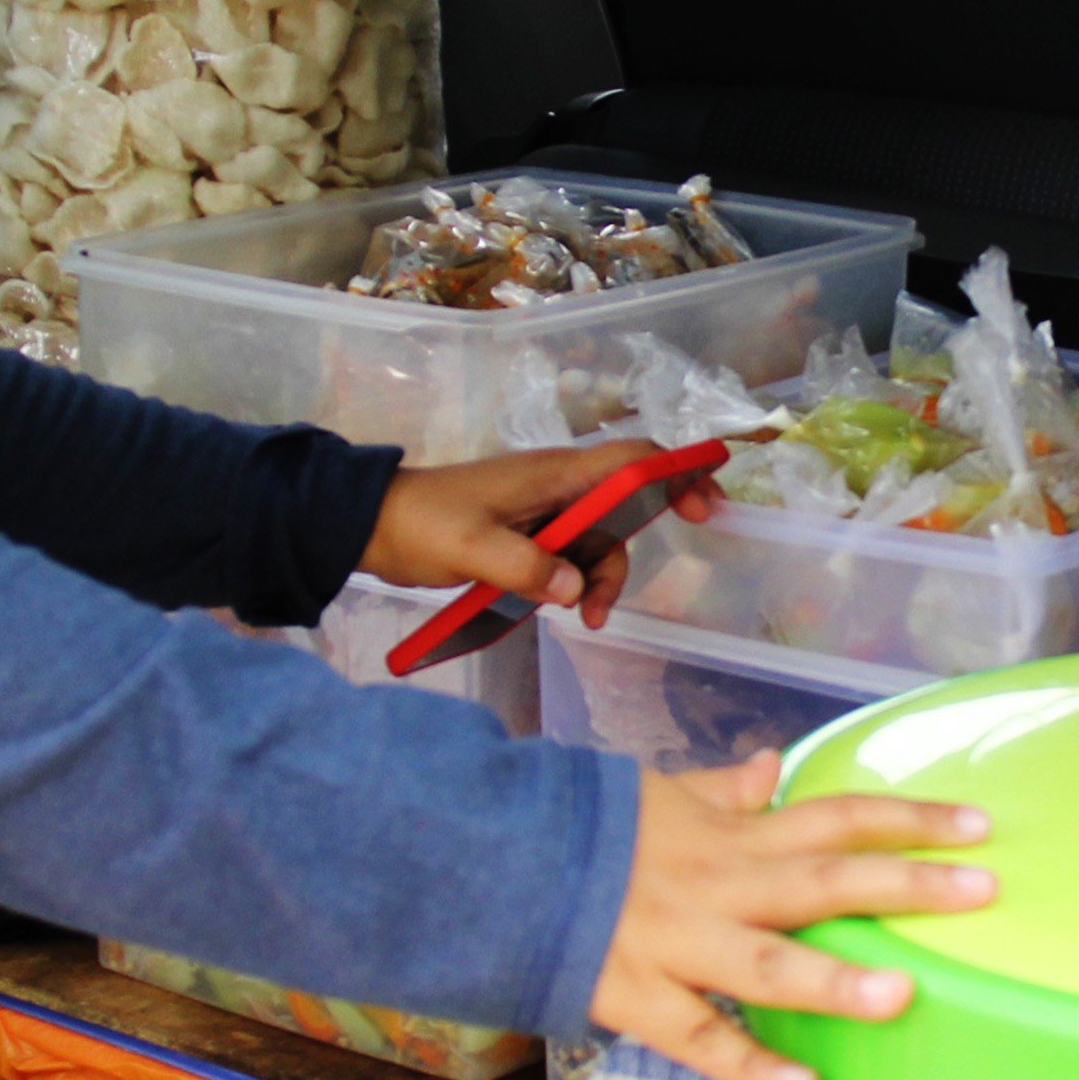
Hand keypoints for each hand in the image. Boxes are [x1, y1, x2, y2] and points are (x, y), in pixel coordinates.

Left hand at [359, 441, 722, 626]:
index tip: (704, 503)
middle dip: (642, 541)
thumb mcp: (470, 548)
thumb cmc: (421, 524)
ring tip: (585, 619)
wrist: (373, 526)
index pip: (630, 460)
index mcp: (551, 475)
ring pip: (598, 540)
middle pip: (623, 507)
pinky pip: (572, 556)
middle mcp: (556, 488)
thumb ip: (524, 567)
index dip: (675, 473)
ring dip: (601, 578)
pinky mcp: (528, 537)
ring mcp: (543, 512)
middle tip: (641, 587)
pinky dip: (579, 583)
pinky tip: (568, 610)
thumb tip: (574, 589)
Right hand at [589, 755, 994, 1079]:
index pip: (833, 817)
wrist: (485, 860)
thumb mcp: (653, 793)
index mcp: (726, 834)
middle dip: (904, 886)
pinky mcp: (636, 998)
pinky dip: (749, 1065)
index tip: (976, 828)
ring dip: (833, 982)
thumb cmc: (579, 830)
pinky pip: (699, 1038)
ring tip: (902, 994)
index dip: (906, 821)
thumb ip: (719, 788)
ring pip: (764, 965)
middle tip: (983, 892)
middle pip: (821, 881)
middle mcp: (714, 884)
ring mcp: (676, 944)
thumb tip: (772, 766)